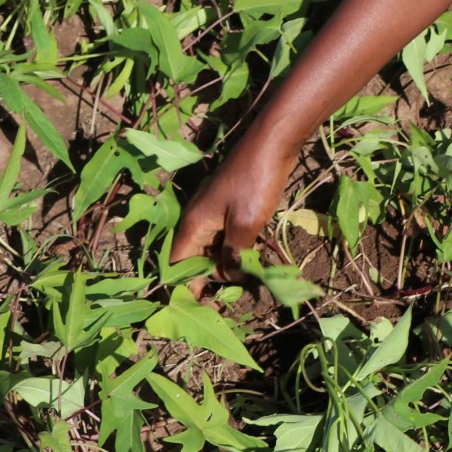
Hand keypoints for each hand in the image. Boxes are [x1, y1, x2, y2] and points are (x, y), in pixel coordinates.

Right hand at [168, 148, 287, 288]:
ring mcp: (215, 213)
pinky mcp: (232, 208)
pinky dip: (236, 249)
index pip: (179, 265)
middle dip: (211, 277)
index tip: (201, 307)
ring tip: (246, 279)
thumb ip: (234, 254)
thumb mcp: (245, 225)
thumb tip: (230, 276)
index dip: (186, 287)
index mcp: (194, 225)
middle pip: (196, 259)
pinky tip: (253, 258)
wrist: (272, 144)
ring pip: (213, 248)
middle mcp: (199, 220)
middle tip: (233, 294)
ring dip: (227, 264)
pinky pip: (227, 236)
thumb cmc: (255, 182)